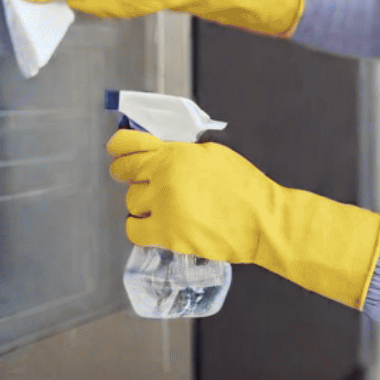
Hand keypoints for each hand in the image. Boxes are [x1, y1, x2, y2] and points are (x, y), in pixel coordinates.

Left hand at [108, 129, 379, 308]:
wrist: (263, 220)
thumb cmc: (246, 186)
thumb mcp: (215, 153)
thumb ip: (182, 151)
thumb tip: (160, 150)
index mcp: (175, 154)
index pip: (129, 144)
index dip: (119, 147)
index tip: (116, 150)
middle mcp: (164, 178)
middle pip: (125, 173)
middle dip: (127, 173)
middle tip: (135, 178)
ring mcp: (164, 207)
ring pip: (131, 201)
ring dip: (142, 202)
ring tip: (159, 205)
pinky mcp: (167, 234)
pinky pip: (134, 229)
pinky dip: (139, 226)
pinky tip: (151, 223)